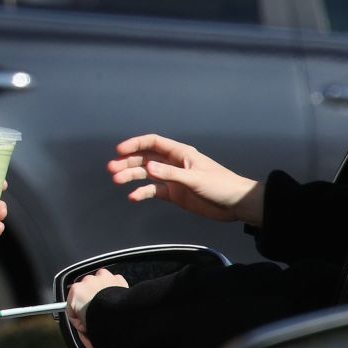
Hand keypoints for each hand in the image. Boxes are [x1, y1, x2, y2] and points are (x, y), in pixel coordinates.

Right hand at [66, 268, 128, 347]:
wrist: (119, 314)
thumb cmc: (101, 320)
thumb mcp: (85, 329)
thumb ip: (82, 329)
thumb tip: (87, 338)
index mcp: (75, 292)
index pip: (72, 308)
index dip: (79, 321)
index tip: (86, 328)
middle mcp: (87, 281)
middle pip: (85, 296)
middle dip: (90, 307)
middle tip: (97, 321)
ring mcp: (102, 278)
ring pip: (98, 287)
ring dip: (101, 296)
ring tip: (107, 312)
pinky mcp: (116, 278)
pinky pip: (113, 284)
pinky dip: (114, 292)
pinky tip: (116, 304)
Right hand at [108, 134, 262, 225]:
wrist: (236, 204)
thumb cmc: (221, 185)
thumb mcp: (195, 179)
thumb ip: (171, 174)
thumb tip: (148, 167)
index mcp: (180, 153)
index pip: (153, 143)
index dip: (135, 144)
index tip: (119, 151)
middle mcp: (173, 163)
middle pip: (145, 158)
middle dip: (128, 162)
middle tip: (111, 169)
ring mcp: (172, 178)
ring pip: (146, 174)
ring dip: (131, 176)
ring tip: (117, 181)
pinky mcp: (173, 193)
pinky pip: (153, 190)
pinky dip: (142, 193)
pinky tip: (133, 197)